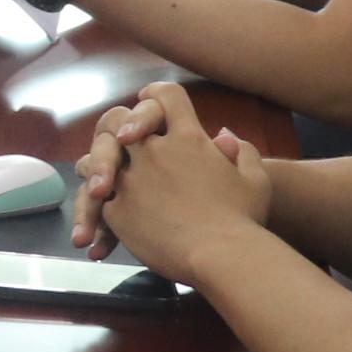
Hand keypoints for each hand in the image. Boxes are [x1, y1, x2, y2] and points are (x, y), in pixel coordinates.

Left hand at [71, 81, 270, 274]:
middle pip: (119, 122)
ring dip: (100, 167)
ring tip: (105, 182)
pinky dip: (98, 206)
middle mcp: (154, 152)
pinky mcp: (117, 210)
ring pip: (96, 160)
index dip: (156, 95)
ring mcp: (132, 180)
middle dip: (118, 129)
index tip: (147, 99)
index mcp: (189, 138)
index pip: (166, 96)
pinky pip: (96, 200)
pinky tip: (105, 217)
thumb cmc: (244, 219)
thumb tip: (223, 135)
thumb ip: (240, 151)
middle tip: (121, 142)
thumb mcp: (255, 179)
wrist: (222, 256)